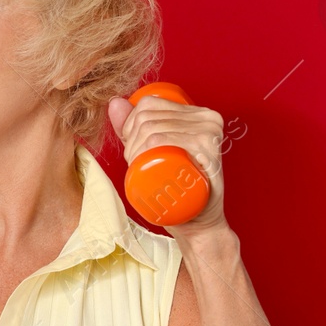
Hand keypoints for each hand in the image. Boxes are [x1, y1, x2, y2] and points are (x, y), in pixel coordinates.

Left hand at [107, 92, 229, 237]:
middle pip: (148, 117)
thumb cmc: (179, 188)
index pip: (150, 104)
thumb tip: (115, 103)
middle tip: (134, 163)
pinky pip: (164, 138)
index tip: (132, 148)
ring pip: (152, 129)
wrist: (201, 222)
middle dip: (130, 141)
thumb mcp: (155, 152)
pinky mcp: (208, 149)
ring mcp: (209, 132)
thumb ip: (135, 127)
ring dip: (133, 150)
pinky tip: (141, 161)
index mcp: (200, 113)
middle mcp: (208, 117)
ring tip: (138, 167)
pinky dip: (145, 149)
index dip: (130, 124)